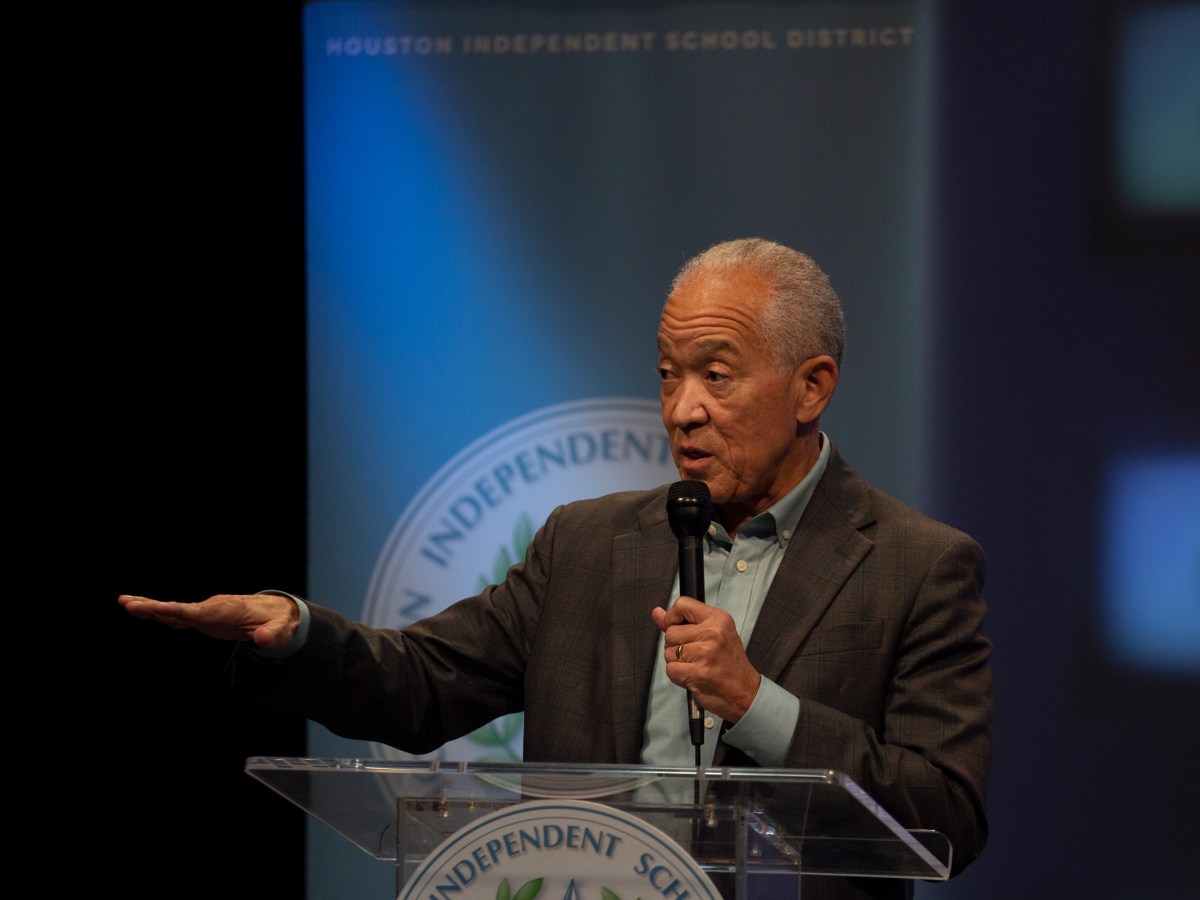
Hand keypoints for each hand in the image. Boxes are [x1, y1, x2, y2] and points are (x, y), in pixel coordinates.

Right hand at [118, 593, 300, 650]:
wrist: (276, 611)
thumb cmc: (278, 622)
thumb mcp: (280, 631)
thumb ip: (272, 635)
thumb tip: (263, 641)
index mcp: (226, 611)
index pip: (200, 612)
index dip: (181, 611)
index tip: (162, 608)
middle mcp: (212, 608)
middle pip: (180, 609)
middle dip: (156, 607)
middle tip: (129, 603)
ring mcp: (206, 612)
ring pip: (174, 610)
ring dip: (150, 607)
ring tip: (124, 602)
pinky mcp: (203, 618)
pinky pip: (177, 616)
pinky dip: (159, 613)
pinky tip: (139, 610)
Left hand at [652, 595, 760, 723]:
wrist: (745, 692)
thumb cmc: (729, 664)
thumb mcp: (714, 634)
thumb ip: (683, 622)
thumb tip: (657, 613)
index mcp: (719, 619)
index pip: (682, 604)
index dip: (672, 617)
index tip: (677, 628)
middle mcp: (713, 633)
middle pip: (671, 632)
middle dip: (675, 645)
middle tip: (694, 654)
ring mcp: (705, 653)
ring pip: (668, 652)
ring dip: (677, 662)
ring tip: (696, 666)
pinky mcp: (698, 672)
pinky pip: (671, 669)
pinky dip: (677, 676)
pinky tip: (693, 676)